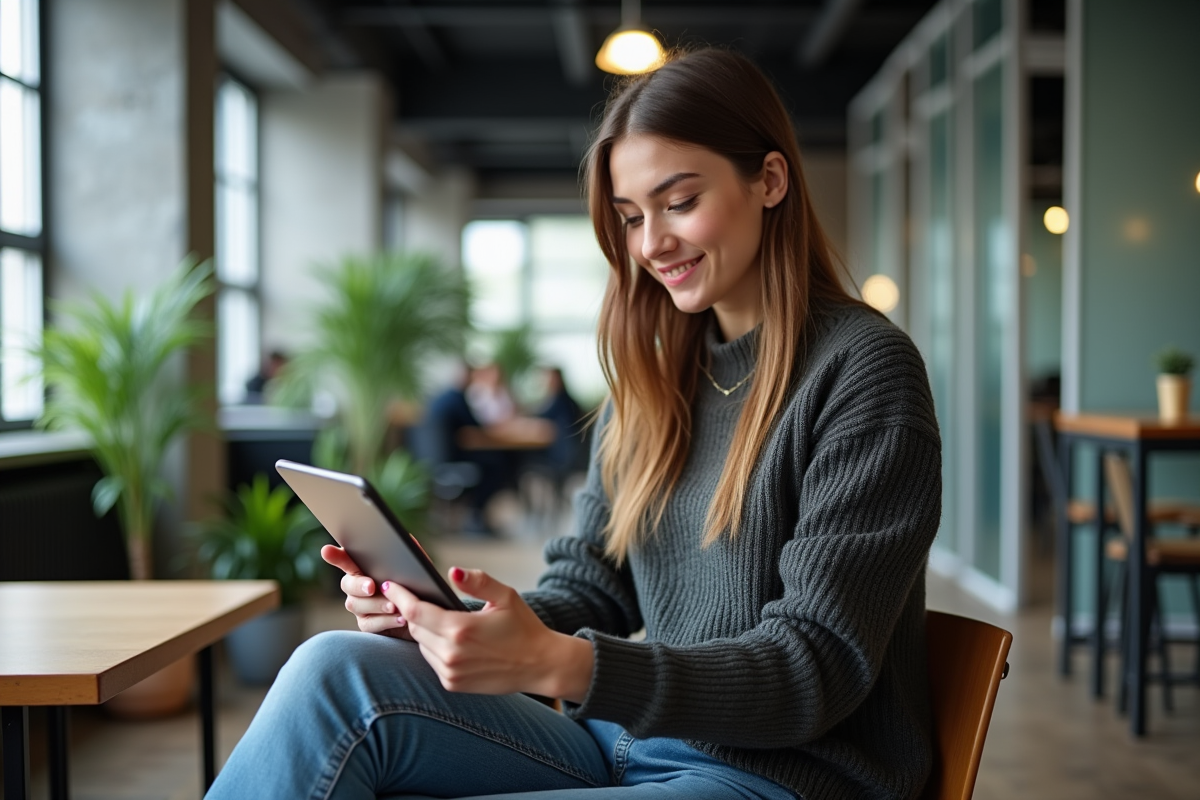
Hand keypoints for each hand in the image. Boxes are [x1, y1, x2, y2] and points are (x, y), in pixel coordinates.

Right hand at [320, 544, 412, 640]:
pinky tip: (400, 618)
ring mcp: (360, 606)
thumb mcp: (418, 570)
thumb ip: (411, 555)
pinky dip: (385, 621)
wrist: (426, 616)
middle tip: (371, 586)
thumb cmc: (419, 587)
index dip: (336, 555)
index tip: (327, 550)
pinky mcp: (367, 624)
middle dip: (358, 584)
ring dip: (376, 604)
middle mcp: (357, 586)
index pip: (347, 559)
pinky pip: (369, 624)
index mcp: (366, 567)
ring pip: (356, 604)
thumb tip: (408, 540)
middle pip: (347, 584)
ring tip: (394, 605)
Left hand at [382, 567, 594, 701]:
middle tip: (417, 597)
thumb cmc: (524, 627)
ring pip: (421, 644)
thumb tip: (453, 572)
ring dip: (424, 630)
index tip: (390, 585)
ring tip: (436, 617)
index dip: (399, 596)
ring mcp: (450, 672)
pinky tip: (448, 638)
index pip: (415, 611)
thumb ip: (478, 581)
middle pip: (415, 627)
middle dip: (414, 611)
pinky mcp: (453, 684)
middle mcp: (451, 654)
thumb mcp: (506, 596)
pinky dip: (434, 647)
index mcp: (461, 629)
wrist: (540, 665)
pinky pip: (431, 660)